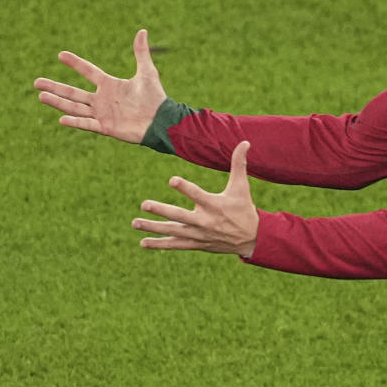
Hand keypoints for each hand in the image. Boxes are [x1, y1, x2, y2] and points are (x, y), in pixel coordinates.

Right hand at [34, 29, 165, 143]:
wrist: (161, 120)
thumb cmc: (155, 97)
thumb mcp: (147, 72)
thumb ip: (141, 53)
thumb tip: (142, 31)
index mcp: (109, 85)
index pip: (88, 71)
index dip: (75, 63)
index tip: (60, 54)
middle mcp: (102, 99)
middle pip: (73, 92)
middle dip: (54, 86)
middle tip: (36, 82)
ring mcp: (102, 114)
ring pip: (74, 107)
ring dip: (58, 102)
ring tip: (41, 95)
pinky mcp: (106, 127)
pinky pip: (87, 124)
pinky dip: (75, 121)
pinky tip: (61, 118)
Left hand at [132, 141, 257, 256]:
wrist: (251, 239)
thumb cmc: (244, 209)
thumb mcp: (242, 186)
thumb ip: (239, 164)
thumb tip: (245, 141)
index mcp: (214, 205)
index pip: (197, 195)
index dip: (185, 187)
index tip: (171, 180)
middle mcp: (204, 221)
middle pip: (179, 216)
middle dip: (161, 211)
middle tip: (144, 204)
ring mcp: (198, 234)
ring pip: (173, 232)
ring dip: (153, 228)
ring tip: (135, 223)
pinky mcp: (196, 244)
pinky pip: (175, 244)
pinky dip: (159, 244)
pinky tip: (143, 242)